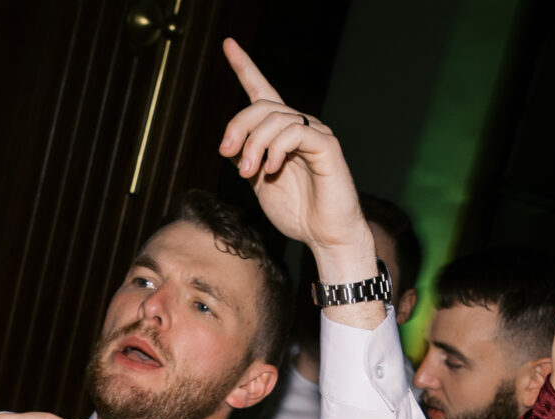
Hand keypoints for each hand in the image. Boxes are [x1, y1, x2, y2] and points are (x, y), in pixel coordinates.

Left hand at [218, 41, 372, 271]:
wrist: (326, 237)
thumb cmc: (298, 213)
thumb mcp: (260, 182)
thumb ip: (246, 158)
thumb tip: (231, 142)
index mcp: (281, 133)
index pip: (262, 91)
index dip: (245, 67)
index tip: (229, 44)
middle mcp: (299, 126)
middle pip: (261, 105)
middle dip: (237, 126)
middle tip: (226, 154)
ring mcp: (315, 134)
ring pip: (275, 118)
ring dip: (253, 144)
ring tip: (246, 172)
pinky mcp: (327, 146)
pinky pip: (295, 133)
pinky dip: (276, 148)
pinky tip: (271, 168)